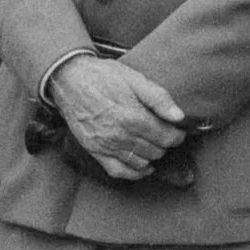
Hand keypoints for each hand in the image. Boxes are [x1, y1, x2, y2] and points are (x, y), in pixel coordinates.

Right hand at [51, 57, 185, 180]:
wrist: (69, 80)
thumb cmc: (102, 76)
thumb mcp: (134, 78)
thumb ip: (158, 98)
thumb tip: (179, 116)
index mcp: (133, 117)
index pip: (166, 137)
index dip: (177, 135)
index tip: (178, 131)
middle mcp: (120, 135)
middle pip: (155, 151)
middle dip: (164, 144)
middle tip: (164, 134)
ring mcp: (107, 146)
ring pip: (141, 162)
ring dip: (152, 156)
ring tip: (153, 145)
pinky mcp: (95, 151)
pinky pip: (119, 171)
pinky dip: (134, 173)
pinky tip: (143, 167)